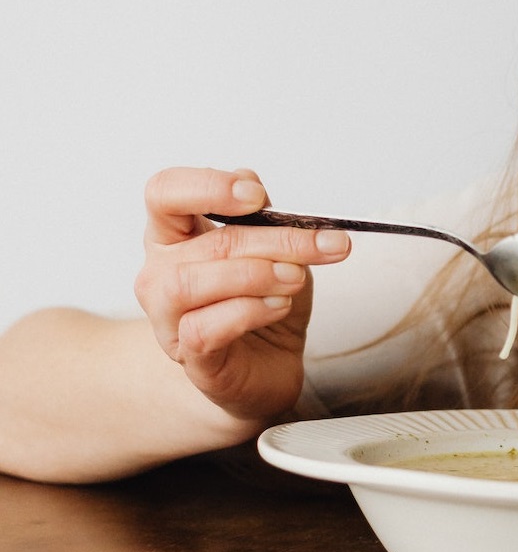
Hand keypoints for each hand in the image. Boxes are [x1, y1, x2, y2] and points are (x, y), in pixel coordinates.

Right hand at [133, 167, 350, 421]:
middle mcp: (160, 271)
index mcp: (176, 234)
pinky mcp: (188, 353)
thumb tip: (255, 189)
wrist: (268, 366)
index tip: (258, 197)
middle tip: (324, 244)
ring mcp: (167, 316)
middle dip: (277, 240)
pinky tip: (278, 306)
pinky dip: (249, 311)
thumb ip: (262, 219)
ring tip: (295, 279)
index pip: (165, 192)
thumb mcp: (275, 250)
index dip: (207, 186)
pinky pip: (204, 328)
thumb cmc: (264, 301)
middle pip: (209, 241)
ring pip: (191, 283)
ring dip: (257, 275)